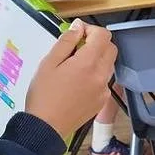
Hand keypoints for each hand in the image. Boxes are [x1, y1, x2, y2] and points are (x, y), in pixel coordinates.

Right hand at [25, 22, 117, 140]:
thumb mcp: (49, 63)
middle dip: (97, 42)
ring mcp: (104, 89)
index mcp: (88, 63)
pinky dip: (95, 74)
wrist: (45, 127)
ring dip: (97, 58)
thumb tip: (78, 27)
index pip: (103, 36)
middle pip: (111, 49)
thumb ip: (66, 42)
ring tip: (74, 65)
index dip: (91, 29)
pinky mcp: (102, 100)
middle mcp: (101, 75)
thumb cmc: (43, 95)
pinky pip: (104, 80)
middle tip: (77, 47)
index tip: (78, 33)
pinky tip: (77, 81)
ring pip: (108, 64)